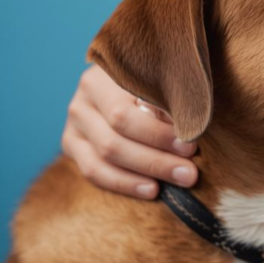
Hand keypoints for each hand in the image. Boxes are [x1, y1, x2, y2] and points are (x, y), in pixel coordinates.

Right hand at [61, 64, 198, 198]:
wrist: (130, 84)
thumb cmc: (162, 82)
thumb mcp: (168, 81)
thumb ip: (172, 100)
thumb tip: (186, 129)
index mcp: (108, 72)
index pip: (128, 110)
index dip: (159, 131)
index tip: (191, 145)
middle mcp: (86, 94)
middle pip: (117, 134)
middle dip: (157, 158)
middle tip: (190, 172)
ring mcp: (76, 119)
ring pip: (105, 154)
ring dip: (145, 172)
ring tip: (178, 181)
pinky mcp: (72, 142)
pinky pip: (93, 170)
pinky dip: (124, 183)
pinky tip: (151, 189)